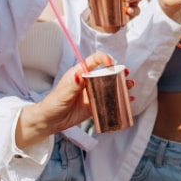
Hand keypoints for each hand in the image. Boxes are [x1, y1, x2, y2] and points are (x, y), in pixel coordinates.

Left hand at [15, 53, 133, 147]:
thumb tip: (78, 74)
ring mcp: (92, 94)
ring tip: (131, 86)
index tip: (109, 62)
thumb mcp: (62, 93)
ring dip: (121, 86)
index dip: (102, 58)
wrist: (50, 121)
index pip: (92, 61)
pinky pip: (109, 102)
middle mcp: (87, 82)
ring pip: (109, 87)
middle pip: (105, 73)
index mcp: (79, 74)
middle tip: (126, 73)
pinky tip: (128, 100)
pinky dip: (119, 100)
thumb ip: (72, 84)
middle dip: (117, 72)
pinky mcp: (94, 106)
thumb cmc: (53, 103)